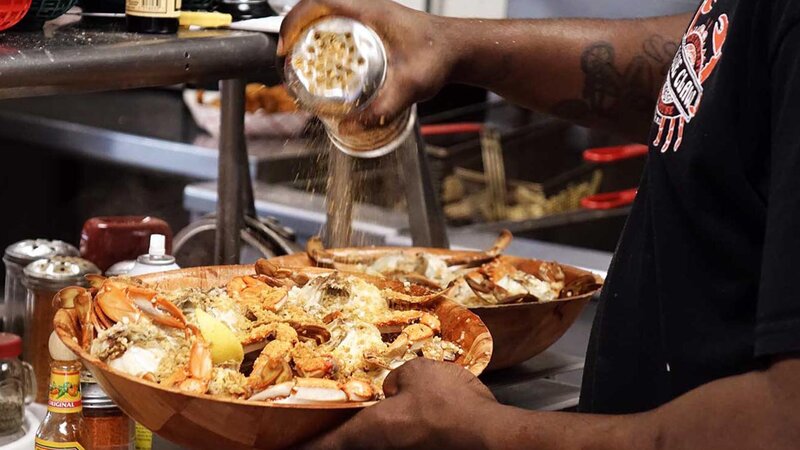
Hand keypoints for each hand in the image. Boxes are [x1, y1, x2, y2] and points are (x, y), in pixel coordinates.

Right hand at [279, 0, 456, 126]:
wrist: (460, 50)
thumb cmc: (441, 56)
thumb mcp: (411, 85)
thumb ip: (383, 108)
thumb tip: (350, 126)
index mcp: (370, 11)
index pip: (320, 2)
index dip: (294, 21)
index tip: (284, 45)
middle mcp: (367, 9)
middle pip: (317, 7)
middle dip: (294, 28)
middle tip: (286, 56)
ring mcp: (370, 16)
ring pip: (327, 15)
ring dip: (308, 32)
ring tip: (298, 59)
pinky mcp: (374, 27)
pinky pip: (340, 25)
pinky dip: (325, 38)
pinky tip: (325, 62)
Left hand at [300, 358, 498, 449]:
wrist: (490, 436)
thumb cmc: (448, 404)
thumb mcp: (416, 374)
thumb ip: (395, 381)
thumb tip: (392, 390)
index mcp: (366, 431)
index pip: (319, 446)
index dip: (295, 446)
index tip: (277, 445)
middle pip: (346, 446)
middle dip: (332, 437)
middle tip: (317, 429)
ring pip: (370, 445)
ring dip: (364, 435)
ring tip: (371, 414)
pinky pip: (397, 443)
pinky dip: (393, 434)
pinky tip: (405, 420)